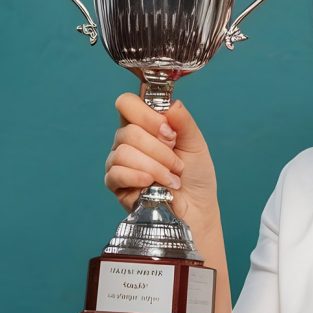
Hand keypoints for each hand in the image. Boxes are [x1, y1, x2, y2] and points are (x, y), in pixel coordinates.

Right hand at [104, 93, 218, 228]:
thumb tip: (172, 104)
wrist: (197, 208)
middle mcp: (128, 140)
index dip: (147, 115)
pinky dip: (138, 176)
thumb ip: (183, 122)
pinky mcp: (116, 184)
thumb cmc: (195, 175)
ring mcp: (119, 161)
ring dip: (154, 166)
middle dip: (159, 149)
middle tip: (177, 162)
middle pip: (128, 131)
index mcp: (145, 125)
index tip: (169, 132)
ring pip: (123, 152)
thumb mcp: (195, 144)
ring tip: (171, 178)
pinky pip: (116, 172)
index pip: (127, 104)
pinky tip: (151, 183)